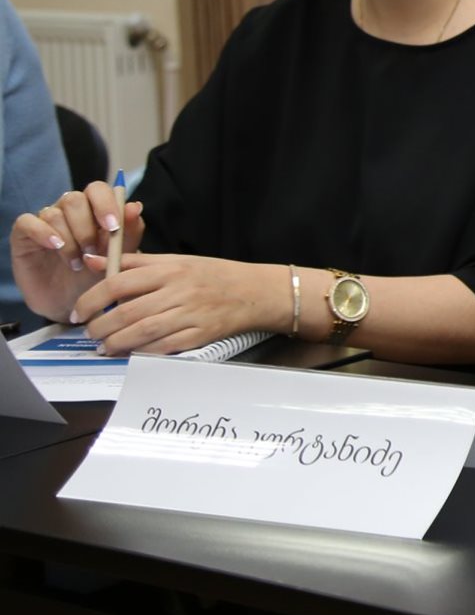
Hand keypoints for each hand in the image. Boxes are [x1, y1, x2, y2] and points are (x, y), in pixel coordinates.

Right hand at [9, 182, 144, 320]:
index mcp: (94, 209)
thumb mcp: (119, 256)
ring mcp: (45, 221)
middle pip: (74, 199)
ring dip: (69, 240)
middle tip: (93, 250)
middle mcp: (68, 211)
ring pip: (54, 214)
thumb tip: (135, 206)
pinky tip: (55, 247)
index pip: (98, 190)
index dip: (105, 203)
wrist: (72, 304)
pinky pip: (27, 222)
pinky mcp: (24, 235)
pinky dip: (43, 233)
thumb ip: (129, 231)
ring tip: (77, 263)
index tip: (113, 226)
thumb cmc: (97, 275)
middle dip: (86, 226)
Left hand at [72, 254, 281, 355]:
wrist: (255, 291)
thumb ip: (134, 262)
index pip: (118, 283)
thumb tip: (94, 261)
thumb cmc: (212, 275)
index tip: (78, 312)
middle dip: (100, 328)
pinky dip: (142, 353)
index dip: (91, 300)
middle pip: (126, 312)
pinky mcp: (200, 335)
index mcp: (169, 269)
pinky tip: (131, 354)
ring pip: (142, 332)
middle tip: (90, 334)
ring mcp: (190, 314)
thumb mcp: (175, 260)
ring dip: (116, 344)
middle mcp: (178, 290)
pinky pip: (164, 347)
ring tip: (104, 347)